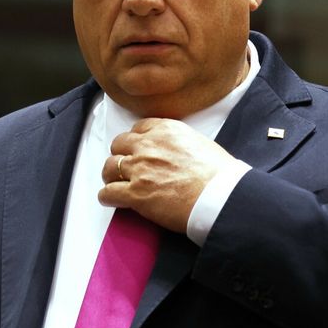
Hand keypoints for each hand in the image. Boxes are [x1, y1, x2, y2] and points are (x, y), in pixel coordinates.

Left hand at [98, 118, 238, 233]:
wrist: (219, 195)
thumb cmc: (218, 174)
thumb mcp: (200, 143)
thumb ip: (179, 143)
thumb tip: (174, 153)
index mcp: (166, 129)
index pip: (138, 128)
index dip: (137, 140)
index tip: (139, 149)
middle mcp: (149, 145)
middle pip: (119, 144)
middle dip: (121, 154)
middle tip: (127, 166)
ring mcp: (139, 169)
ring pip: (109, 167)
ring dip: (111, 175)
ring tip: (116, 183)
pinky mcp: (135, 193)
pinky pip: (107, 193)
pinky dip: (107, 197)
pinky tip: (113, 199)